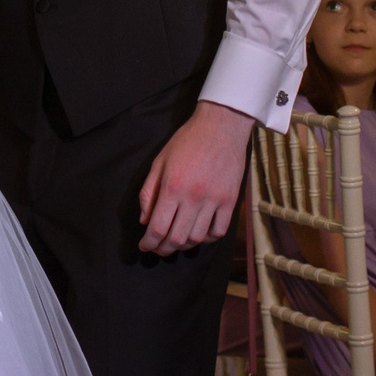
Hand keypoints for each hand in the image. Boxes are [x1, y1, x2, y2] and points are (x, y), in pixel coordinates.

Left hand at [137, 101, 251, 255]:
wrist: (221, 127)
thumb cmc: (187, 142)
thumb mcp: (159, 162)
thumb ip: (149, 192)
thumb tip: (144, 220)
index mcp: (172, 187)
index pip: (157, 227)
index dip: (149, 242)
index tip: (144, 246)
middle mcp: (193, 197)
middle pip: (177, 238)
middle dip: (163, 248)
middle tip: (158, 248)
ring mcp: (214, 200)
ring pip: (197, 238)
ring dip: (184, 245)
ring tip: (176, 242)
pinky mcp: (230, 201)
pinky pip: (219, 231)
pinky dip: (207, 238)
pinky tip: (199, 233)